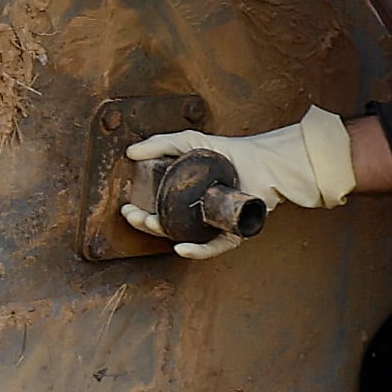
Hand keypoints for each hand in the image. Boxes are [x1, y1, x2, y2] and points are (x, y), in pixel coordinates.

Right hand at [121, 110, 358, 259]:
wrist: (265, 161)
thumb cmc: (233, 152)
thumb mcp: (190, 142)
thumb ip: (160, 144)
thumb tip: (131, 152)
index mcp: (188, 198)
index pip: (159, 211)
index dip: (140, 212)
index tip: (126, 208)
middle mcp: (200, 214)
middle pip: (167, 226)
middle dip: (146, 223)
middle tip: (133, 215)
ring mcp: (215, 224)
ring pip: (186, 238)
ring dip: (165, 234)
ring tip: (150, 224)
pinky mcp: (233, 232)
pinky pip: (214, 247)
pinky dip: (197, 250)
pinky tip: (181, 248)